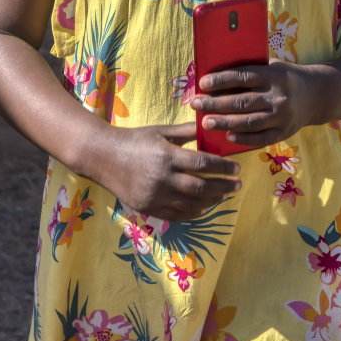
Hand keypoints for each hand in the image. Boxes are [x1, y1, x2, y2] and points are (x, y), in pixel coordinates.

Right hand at [98, 122, 241, 223]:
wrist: (103, 157)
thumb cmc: (135, 140)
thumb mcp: (160, 131)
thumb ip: (186, 131)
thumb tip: (211, 125)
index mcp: (166, 156)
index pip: (203, 164)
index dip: (223, 168)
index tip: (237, 169)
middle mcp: (161, 178)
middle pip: (201, 187)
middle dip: (223, 187)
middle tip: (237, 185)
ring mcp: (154, 196)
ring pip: (191, 204)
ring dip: (212, 201)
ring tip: (224, 195)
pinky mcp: (148, 208)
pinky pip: (176, 215)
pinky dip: (193, 212)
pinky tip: (204, 207)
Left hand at [191, 63, 321, 149]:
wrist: (318, 94)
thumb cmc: (285, 78)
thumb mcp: (273, 67)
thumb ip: (251, 70)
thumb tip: (217, 76)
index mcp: (275, 75)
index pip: (243, 77)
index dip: (222, 80)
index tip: (203, 84)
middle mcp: (279, 96)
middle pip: (242, 101)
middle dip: (216, 103)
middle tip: (196, 104)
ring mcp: (283, 116)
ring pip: (249, 122)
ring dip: (225, 123)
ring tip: (206, 122)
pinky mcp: (285, 132)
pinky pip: (262, 138)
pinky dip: (244, 139)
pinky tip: (228, 137)